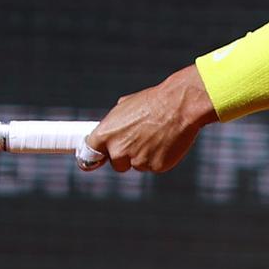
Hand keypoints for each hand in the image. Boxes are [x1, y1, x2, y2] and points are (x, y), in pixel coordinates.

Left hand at [84, 68, 217, 172]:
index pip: (88, 155)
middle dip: (126, 156)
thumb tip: (114, 127)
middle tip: (140, 139)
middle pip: (117, 164)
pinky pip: (155, 166)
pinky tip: (167, 141)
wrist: (180, 105)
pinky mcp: (156, 167)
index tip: (96, 158)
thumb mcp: (126, 106)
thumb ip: (115, 123)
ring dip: (145, 155)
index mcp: (105, 134)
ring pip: (138, 164)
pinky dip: (160, 157)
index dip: (95, 156)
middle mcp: (118, 151)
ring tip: (157, 135)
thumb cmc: (154, 102)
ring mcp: (137, 161)